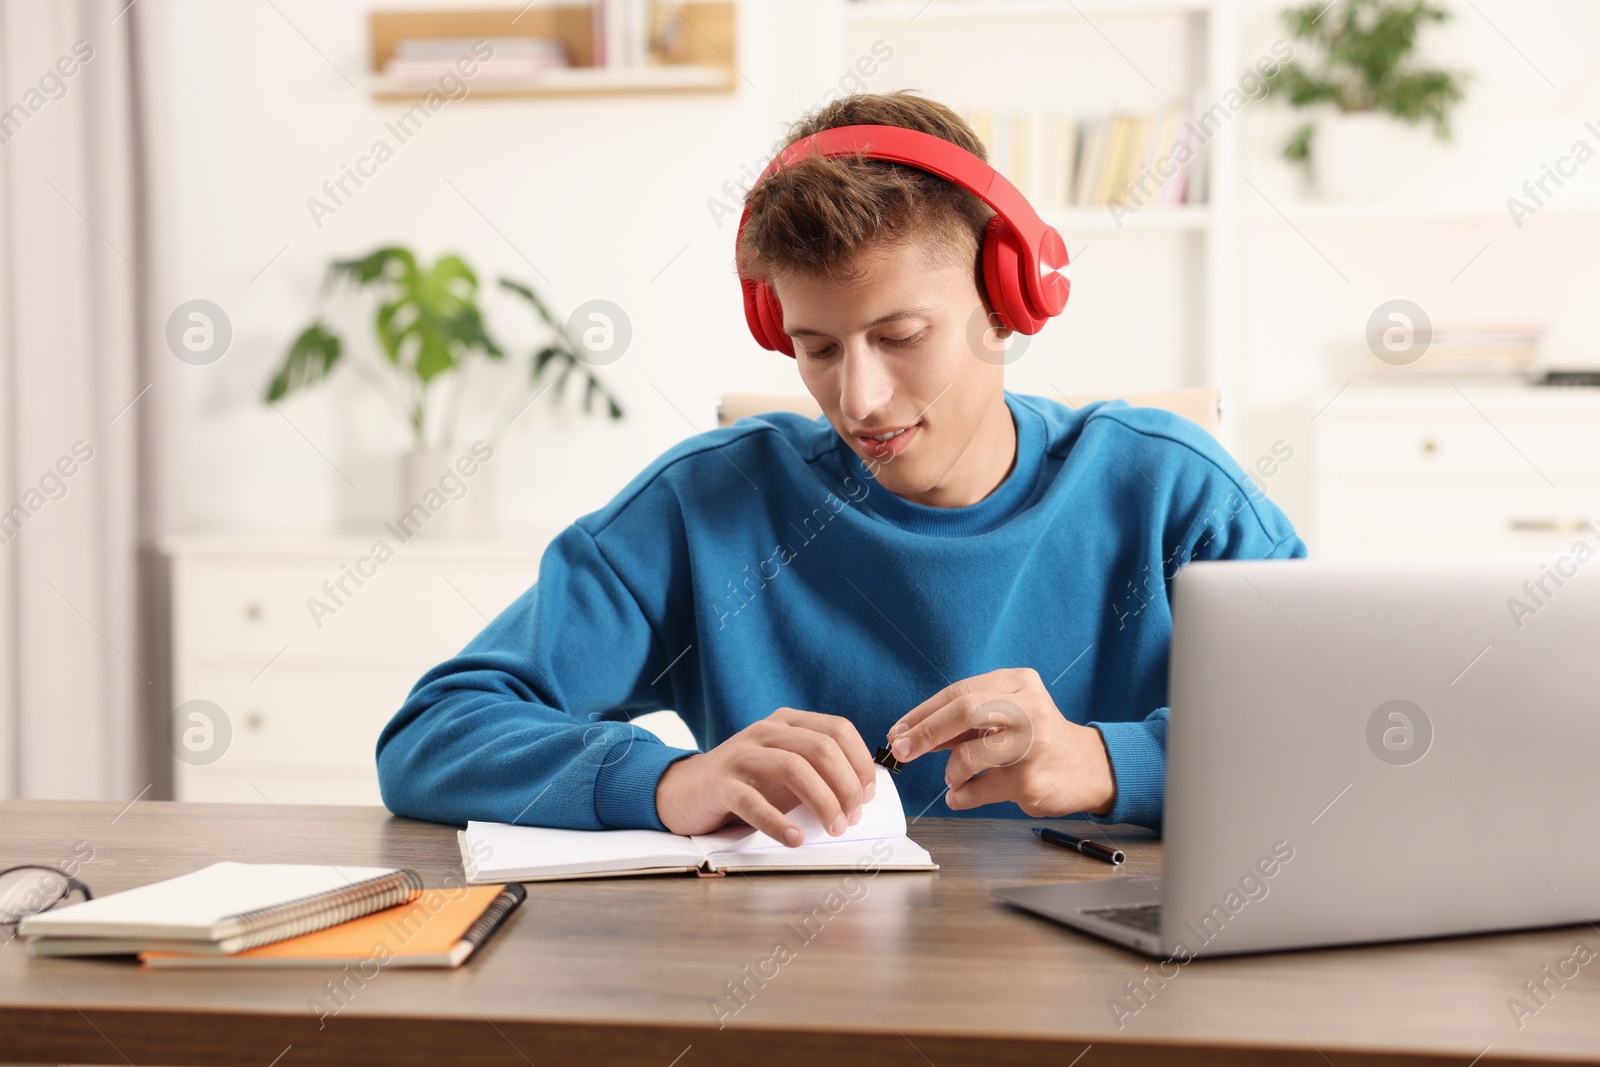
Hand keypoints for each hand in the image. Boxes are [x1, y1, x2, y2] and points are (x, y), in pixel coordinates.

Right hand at [654, 707, 877, 846]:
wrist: (684, 791)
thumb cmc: (745, 784)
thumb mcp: (784, 770)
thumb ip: (818, 773)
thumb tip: (862, 793)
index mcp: (787, 723)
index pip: (837, 729)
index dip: (860, 762)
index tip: (868, 795)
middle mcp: (766, 731)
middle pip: (821, 748)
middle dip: (846, 785)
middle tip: (851, 818)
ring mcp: (741, 755)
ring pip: (793, 768)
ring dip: (822, 801)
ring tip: (832, 828)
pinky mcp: (720, 783)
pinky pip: (752, 800)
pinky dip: (778, 822)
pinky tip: (793, 838)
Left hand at [887, 668, 1115, 817]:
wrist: (1088, 768)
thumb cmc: (1037, 739)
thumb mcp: (1006, 715)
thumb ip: (964, 721)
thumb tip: (910, 734)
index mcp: (1017, 683)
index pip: (958, 692)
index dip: (922, 713)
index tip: (898, 731)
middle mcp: (1027, 706)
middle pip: (962, 710)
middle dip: (924, 732)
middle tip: (902, 751)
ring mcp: (1031, 743)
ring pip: (966, 755)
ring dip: (950, 773)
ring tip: (955, 780)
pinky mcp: (1030, 779)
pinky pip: (977, 789)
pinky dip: (960, 795)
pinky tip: (962, 795)